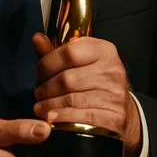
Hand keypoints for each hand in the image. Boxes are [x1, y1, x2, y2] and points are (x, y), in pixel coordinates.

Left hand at [32, 34, 142, 156]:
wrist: (119, 108)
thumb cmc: (93, 82)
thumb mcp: (78, 62)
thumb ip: (56, 52)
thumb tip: (36, 38)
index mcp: (103, 50)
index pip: (68, 52)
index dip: (47, 64)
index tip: (39, 74)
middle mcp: (112, 70)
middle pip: (67, 79)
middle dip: (46, 88)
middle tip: (38, 94)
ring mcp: (115, 94)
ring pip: (71, 99)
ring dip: (50, 105)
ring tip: (40, 107)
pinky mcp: (115, 116)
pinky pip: (82, 118)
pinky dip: (63, 118)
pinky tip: (52, 118)